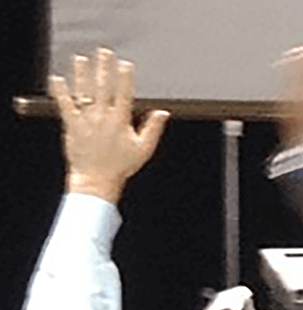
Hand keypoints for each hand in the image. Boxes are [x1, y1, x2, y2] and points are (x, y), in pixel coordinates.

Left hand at [49, 48, 168, 203]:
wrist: (95, 180)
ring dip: (82, 74)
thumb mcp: (144, 149)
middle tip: (103, 53)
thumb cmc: (120, 166)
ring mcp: (86, 120)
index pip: (124, 94)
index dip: (125, 77)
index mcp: (120, 121)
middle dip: (104, 68)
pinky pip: (65, 105)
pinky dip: (60, 92)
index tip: (125, 64)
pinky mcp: (71, 125)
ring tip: (81, 59)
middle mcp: (102, 117)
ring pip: (84, 92)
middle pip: (103, 87)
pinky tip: (57, 79)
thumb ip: (153, 129)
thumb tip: (163, 113)